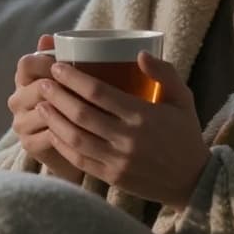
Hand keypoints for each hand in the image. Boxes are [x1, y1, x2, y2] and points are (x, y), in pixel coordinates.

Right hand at [6, 34, 83, 182]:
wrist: (76, 143)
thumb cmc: (77, 103)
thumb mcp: (75, 79)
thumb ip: (63, 57)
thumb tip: (46, 37)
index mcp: (24, 78)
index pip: (27, 63)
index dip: (47, 62)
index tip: (70, 65)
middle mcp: (17, 100)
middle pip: (37, 87)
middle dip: (63, 88)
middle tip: (88, 91)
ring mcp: (21, 123)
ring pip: (43, 111)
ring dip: (67, 110)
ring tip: (91, 109)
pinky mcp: (29, 144)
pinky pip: (47, 134)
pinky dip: (66, 131)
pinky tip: (84, 130)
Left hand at [36, 51, 209, 208]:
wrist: (192, 181)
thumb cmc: (185, 134)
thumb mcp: (183, 99)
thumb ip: (164, 73)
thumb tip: (139, 53)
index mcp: (143, 116)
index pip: (99, 93)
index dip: (74, 79)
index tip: (58, 67)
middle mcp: (128, 139)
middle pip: (81, 114)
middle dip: (57, 96)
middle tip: (42, 83)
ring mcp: (118, 161)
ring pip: (76, 138)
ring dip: (54, 119)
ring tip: (41, 104)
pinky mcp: (112, 177)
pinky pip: (79, 160)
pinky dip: (62, 145)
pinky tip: (52, 131)